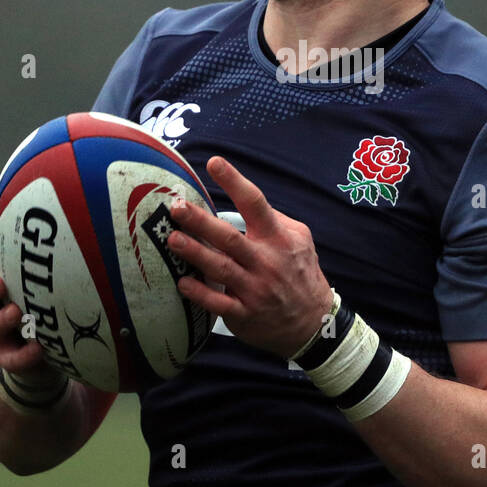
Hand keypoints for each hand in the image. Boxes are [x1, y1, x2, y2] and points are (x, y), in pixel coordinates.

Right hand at [0, 213, 54, 381]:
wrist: (43, 360)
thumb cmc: (45, 312)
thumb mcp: (45, 284)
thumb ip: (50, 259)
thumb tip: (72, 213)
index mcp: (1, 284)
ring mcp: (1, 334)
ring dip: (3, 318)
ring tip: (18, 312)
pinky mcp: (13, 359)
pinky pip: (14, 359)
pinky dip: (25, 354)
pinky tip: (38, 348)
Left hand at [168, 156, 333, 358]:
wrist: (314, 323)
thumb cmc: (300, 273)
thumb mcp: (300, 240)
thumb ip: (273, 220)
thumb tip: (242, 200)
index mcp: (278, 238)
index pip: (255, 203)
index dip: (234, 181)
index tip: (214, 163)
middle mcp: (266, 261)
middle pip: (229, 237)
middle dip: (201, 221)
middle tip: (177, 207)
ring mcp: (255, 289)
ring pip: (220, 268)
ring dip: (195, 253)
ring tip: (173, 239)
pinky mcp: (245, 313)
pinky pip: (218, 303)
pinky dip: (200, 293)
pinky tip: (182, 282)